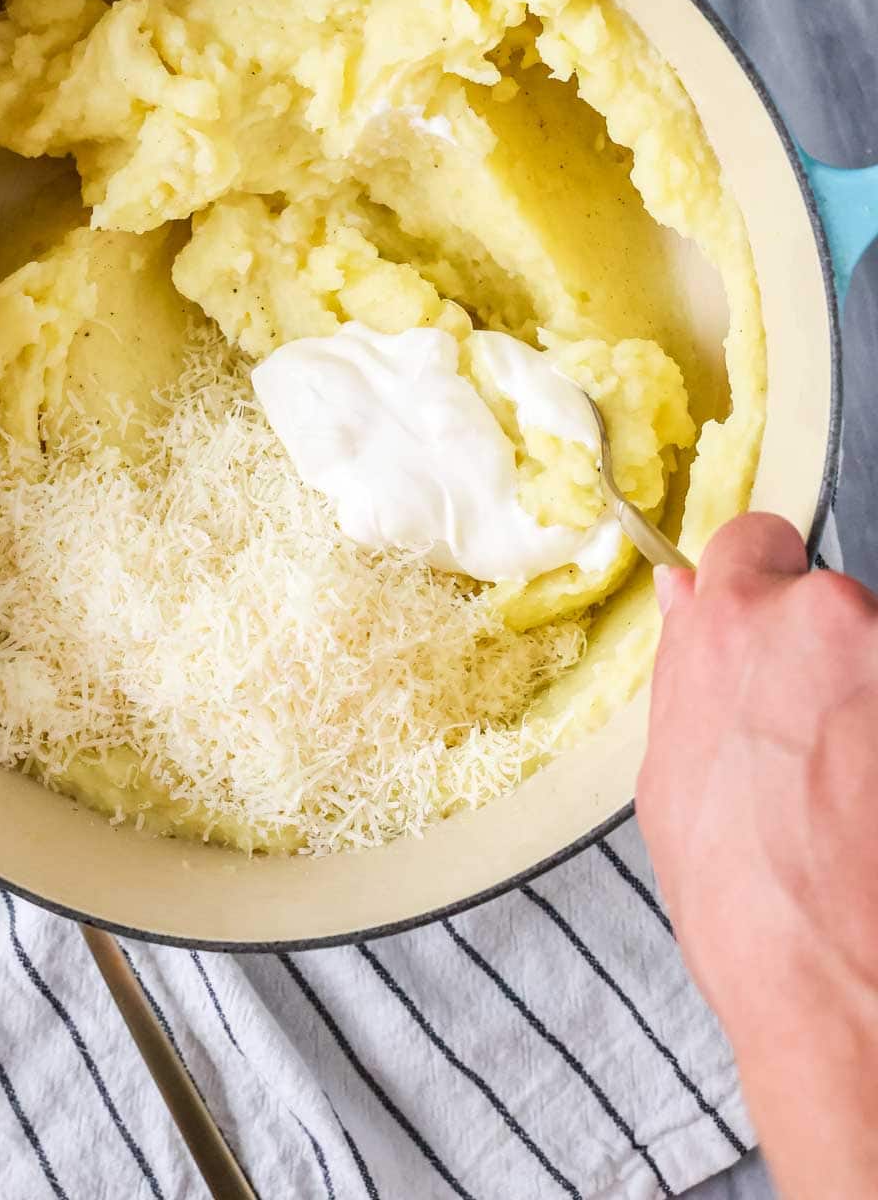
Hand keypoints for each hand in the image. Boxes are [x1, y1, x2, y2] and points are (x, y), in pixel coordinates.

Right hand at [638, 515, 877, 1199]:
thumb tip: (686, 597)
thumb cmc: (743, 899)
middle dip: (813, 659)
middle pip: (822, 604)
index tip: (760, 630)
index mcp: (737, 621)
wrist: (840, 988)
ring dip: (860, 701)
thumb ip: (686, 666)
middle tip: (800, 748)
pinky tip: (870, 807)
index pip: (755, 539)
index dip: (755, 585)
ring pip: (872, 655)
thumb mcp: (669, 775)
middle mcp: (825, 618)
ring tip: (846, 794)